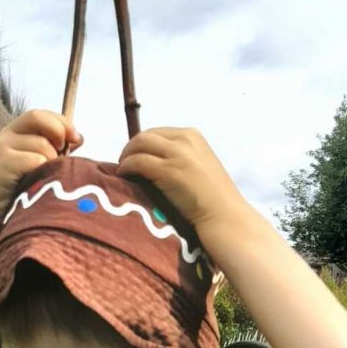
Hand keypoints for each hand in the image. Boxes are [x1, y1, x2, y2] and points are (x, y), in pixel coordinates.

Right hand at [0, 110, 81, 220]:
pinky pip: (36, 160)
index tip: (76, 138)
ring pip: (42, 144)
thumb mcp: (38, 164)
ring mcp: (2, 148)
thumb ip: (55, 148)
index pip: (40, 114)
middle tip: (65, 153)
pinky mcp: (3, 163)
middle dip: (58, 132)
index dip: (61, 122)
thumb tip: (78, 138)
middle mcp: (6, 135)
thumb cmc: (19, 191)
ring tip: (47, 176)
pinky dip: (44, 171)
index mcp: (15, 131)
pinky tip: (39, 183)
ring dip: (53, 161)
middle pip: (38, 117)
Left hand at [116, 127, 243, 232]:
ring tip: (122, 171)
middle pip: (145, 136)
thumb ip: (181, 156)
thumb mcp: (198, 165)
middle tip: (123, 164)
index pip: (157, 132)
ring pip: (139, 145)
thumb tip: (154, 159)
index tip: (134, 156)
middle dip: (130, 148)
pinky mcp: (169, 171)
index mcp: (193, 135)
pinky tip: (123, 176)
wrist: (224, 215)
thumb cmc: (212, 198)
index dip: (141, 144)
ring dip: (125, 157)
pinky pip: (137, 162)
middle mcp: (185, 139)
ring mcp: (177, 154)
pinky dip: (126, 167)